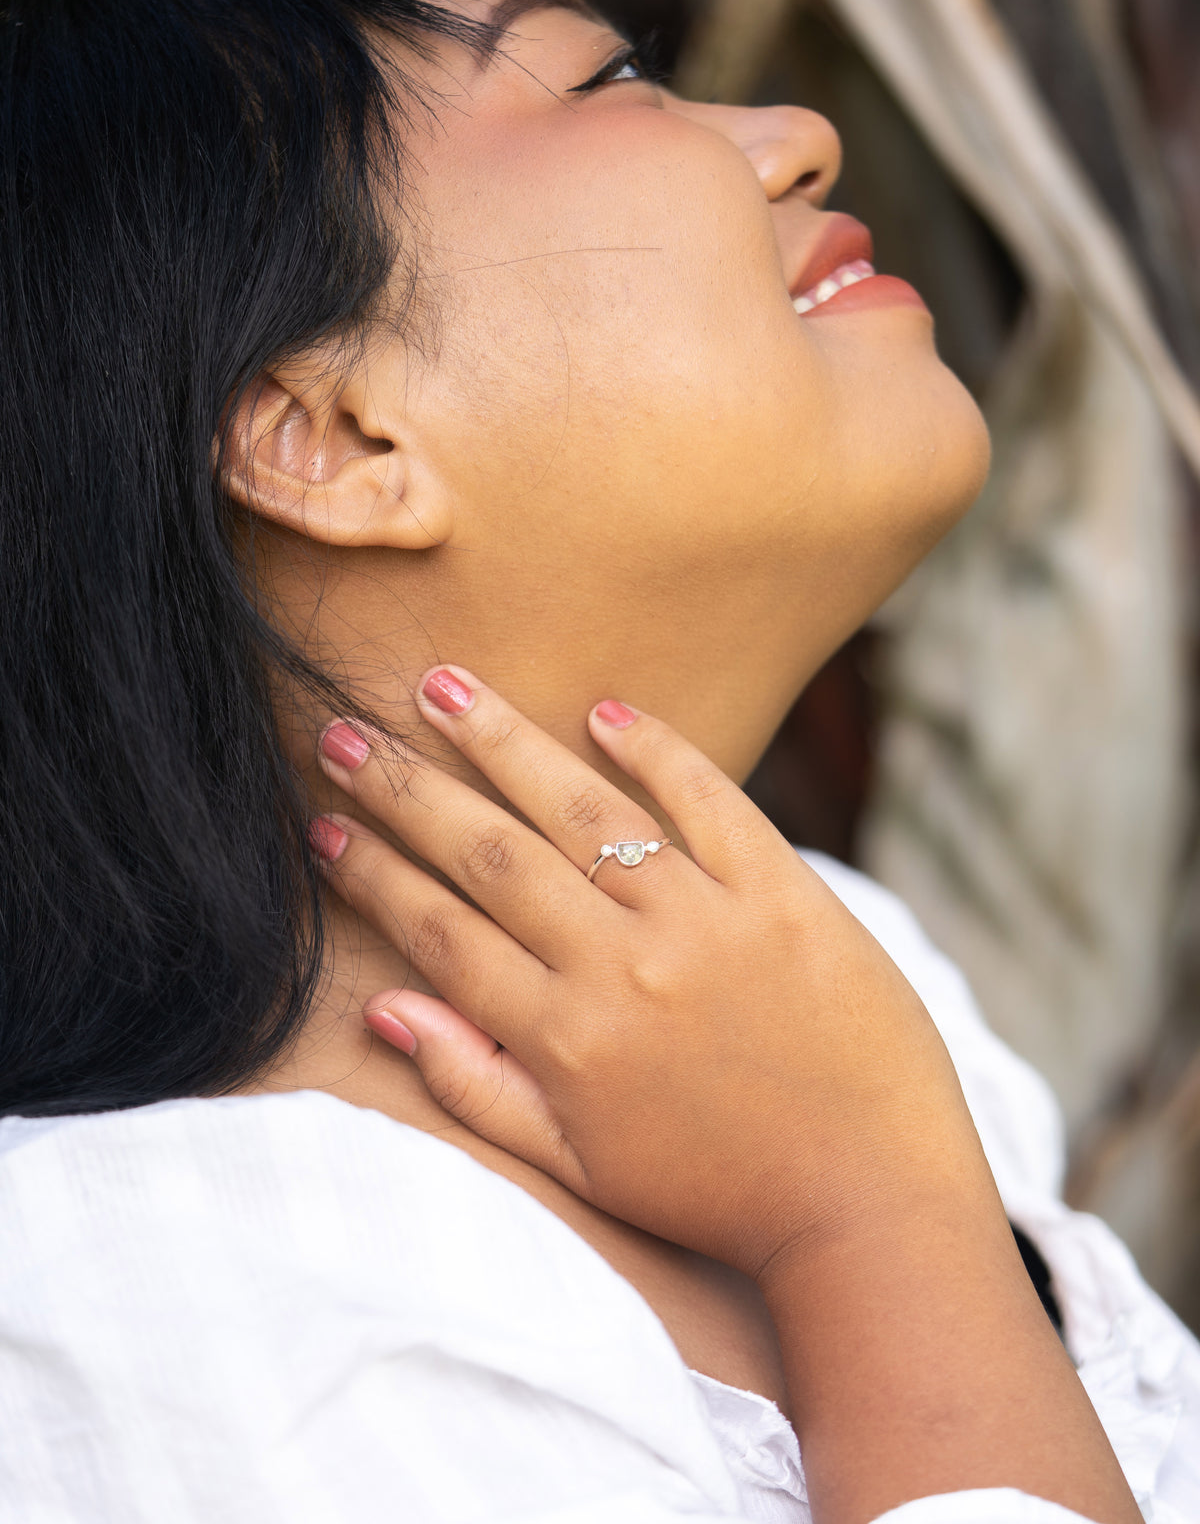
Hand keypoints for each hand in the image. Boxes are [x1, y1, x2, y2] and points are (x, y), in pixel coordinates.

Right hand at [312, 667, 986, 1282]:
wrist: (869, 1200)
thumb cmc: (716, 1189)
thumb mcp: (581, 1165)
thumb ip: (476, 1086)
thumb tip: (382, 1010)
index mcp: (564, 1037)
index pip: (441, 931)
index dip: (373, 874)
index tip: (323, 825)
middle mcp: (621, 965)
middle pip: (491, 855)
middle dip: (408, 790)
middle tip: (346, 734)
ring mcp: (703, 920)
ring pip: (580, 809)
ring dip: (503, 743)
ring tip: (444, 687)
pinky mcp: (782, 893)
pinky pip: (709, 800)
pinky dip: (655, 749)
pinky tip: (603, 710)